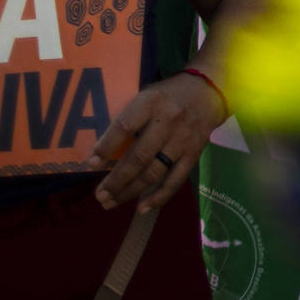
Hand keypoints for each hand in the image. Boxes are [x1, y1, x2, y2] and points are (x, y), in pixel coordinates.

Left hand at [84, 69, 225, 208]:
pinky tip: (142, 208)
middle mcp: (168, 121)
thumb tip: (102, 152)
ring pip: (154, 172)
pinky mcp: (194, 153)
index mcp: (151, 102)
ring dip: (130, 191)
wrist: (209, 91)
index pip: (125, 126)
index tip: (90, 164)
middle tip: (99, 195)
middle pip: (139, 156)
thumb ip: (129, 119)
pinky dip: (159, 197)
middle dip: (116, 180)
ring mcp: (182, 139)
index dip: (106, 147)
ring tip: (111, 202)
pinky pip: (176, 179)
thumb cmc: (169, 95)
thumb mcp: (146, 96)